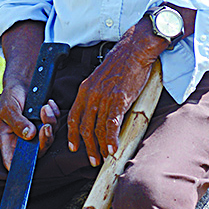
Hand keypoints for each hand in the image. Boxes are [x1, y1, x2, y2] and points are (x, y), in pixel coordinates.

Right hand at [0, 20, 59, 169]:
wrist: (22, 82)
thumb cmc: (11, 96)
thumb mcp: (9, 108)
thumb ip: (17, 122)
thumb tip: (29, 135)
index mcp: (8, 141)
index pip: (12, 161)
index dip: (21, 166)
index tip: (32, 155)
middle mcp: (23, 141)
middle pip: (37, 152)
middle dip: (44, 140)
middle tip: (46, 126)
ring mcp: (36, 134)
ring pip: (49, 139)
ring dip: (50, 123)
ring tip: (45, 107)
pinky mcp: (46, 125)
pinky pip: (55, 126)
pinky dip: (55, 115)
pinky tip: (49, 103)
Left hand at [67, 19, 163, 165]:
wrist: (135, 50)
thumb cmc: (122, 63)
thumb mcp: (101, 78)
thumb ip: (97, 93)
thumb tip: (100, 109)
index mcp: (85, 89)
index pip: (73, 116)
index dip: (72, 133)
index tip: (74, 146)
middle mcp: (91, 94)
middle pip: (84, 126)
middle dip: (86, 146)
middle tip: (91, 158)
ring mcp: (104, 97)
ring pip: (97, 128)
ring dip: (99, 147)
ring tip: (103, 157)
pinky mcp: (119, 99)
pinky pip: (111, 124)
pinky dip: (111, 139)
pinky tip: (112, 149)